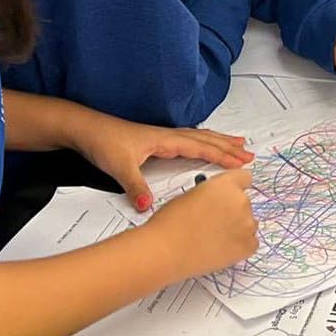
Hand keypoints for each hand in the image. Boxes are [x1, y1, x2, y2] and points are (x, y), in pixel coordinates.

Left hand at [73, 110, 251, 211]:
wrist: (86, 129)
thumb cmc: (103, 142)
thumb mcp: (119, 166)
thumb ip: (136, 186)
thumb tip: (148, 206)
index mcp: (164, 140)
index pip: (200, 147)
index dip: (222, 155)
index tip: (241, 161)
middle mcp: (167, 136)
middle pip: (205, 139)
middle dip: (228, 147)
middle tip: (249, 153)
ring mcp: (162, 136)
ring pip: (199, 137)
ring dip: (219, 141)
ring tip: (236, 143)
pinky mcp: (156, 140)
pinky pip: (189, 139)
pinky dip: (203, 141)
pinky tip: (203, 144)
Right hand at [147, 166, 258, 276]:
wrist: (166, 250)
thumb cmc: (170, 223)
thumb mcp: (190, 195)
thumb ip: (211, 194)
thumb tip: (215, 203)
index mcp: (226, 184)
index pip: (245, 177)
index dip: (236, 187)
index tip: (232, 195)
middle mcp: (241, 200)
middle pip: (245, 203)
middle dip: (232, 211)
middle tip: (214, 224)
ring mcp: (247, 224)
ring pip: (249, 223)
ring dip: (237, 228)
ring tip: (214, 239)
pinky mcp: (248, 246)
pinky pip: (251, 242)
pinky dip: (240, 246)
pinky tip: (221, 249)